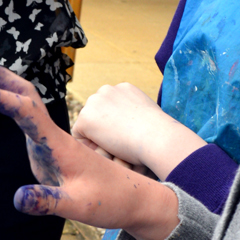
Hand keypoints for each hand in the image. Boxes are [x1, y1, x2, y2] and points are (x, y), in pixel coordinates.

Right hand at [0, 56, 178, 239]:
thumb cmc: (109, 201)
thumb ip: (47, 202)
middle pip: (23, 93)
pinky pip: (25, 114)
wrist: (133, 197)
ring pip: (24, 99)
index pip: (24, 112)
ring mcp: (49, 138)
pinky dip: (7, 98)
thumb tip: (17, 199)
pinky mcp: (47, 145)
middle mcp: (51, 134)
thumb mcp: (77, 206)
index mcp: (58, 143)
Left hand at [74, 83, 206, 180]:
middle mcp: (107, 90)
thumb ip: (135, 115)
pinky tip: (107, 149)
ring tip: (115, 148)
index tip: (124, 138)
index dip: (113, 125)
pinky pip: (80, 137)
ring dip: (96, 138)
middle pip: (95, 114)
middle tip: (117, 146)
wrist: (157, 136)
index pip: (109, 108)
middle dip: (102, 130)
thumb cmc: (159, 133)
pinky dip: (90, 146)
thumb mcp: (149, 115)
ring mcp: (94, 102)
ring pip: (87, 124)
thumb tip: (131, 126)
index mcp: (123, 89)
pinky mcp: (86, 118)